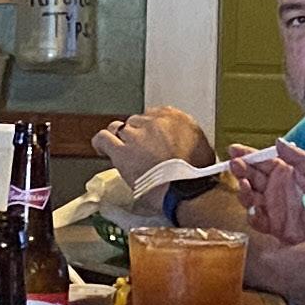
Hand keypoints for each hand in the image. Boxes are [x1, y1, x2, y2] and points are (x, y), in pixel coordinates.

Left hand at [92, 107, 209, 181]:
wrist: (186, 189)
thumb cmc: (198, 176)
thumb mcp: (203, 150)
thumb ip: (189, 141)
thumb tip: (185, 147)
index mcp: (177, 118)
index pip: (155, 114)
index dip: (151, 129)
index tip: (152, 139)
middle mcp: (155, 121)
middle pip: (136, 122)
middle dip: (137, 136)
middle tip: (140, 152)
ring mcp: (136, 135)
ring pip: (119, 128)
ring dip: (120, 139)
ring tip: (122, 151)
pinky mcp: (121, 151)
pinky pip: (103, 138)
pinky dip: (100, 143)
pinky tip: (101, 150)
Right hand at [236, 140, 304, 244]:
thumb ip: (299, 157)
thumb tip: (277, 141)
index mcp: (288, 172)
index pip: (262, 160)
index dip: (247, 155)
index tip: (234, 150)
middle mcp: (278, 189)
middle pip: (252, 178)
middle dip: (241, 170)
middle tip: (234, 165)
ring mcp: (276, 207)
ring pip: (251, 198)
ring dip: (243, 191)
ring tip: (243, 184)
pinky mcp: (276, 225)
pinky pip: (259, 220)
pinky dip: (253, 215)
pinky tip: (252, 209)